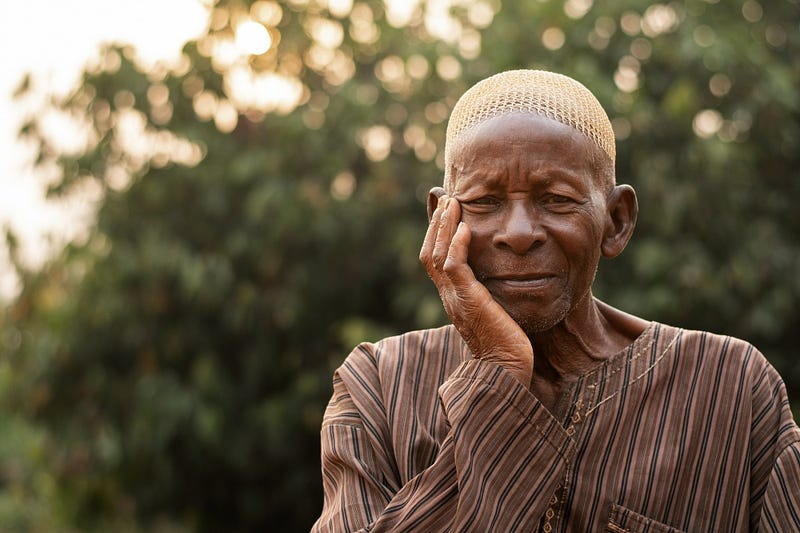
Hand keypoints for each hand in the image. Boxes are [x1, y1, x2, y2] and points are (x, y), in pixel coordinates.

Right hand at [420, 193, 533, 387]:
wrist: (505, 370)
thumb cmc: (507, 344)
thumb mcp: (497, 310)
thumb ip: (492, 292)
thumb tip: (499, 276)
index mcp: (453, 297)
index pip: (435, 259)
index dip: (438, 234)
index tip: (447, 212)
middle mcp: (448, 296)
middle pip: (429, 253)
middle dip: (436, 224)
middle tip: (446, 199)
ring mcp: (455, 298)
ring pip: (437, 255)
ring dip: (444, 227)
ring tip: (452, 204)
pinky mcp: (468, 300)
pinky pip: (454, 266)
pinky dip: (457, 244)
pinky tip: (465, 227)